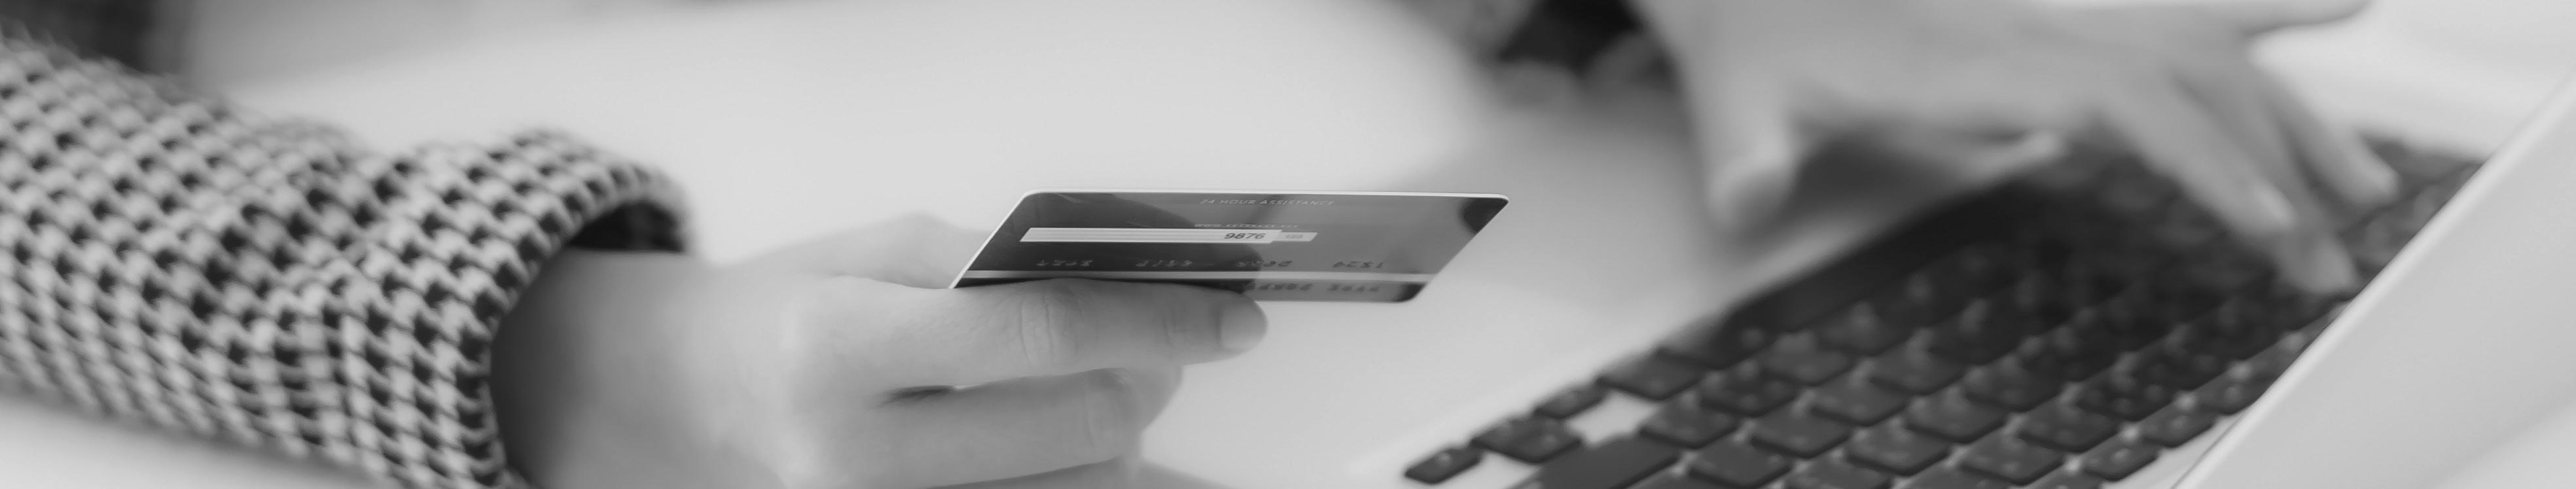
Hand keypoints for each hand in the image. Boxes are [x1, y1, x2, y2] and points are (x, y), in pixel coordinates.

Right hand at [491, 216, 1266, 488]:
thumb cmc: (789, 308)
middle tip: (1162, 345)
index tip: (1231, 316)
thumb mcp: (873, 251)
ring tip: (1106, 390)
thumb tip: (1128, 281)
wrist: (683, 397)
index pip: (1033, 334)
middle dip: (1148, 378)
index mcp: (837, 347)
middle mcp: (853, 453)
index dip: (1153, 320)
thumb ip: (992, 264)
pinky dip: (1091, 486)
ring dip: (1124, 439)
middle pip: (1074, 428)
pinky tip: (1113, 457)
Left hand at [1630, 0, 2393, 291]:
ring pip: (2203, 60)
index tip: (2265, 221)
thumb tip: (1743, 197)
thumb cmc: (1755, 48)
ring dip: (2290, 121)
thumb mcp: (1737, 106)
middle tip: (2332, 254)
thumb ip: (1747, 155)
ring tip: (2364, 191)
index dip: (2200, 159)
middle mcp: (2033, 35)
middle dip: (2277, 166)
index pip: (2119, 103)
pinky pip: (2178, 26)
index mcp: (1973, 62)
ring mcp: (2053, 28)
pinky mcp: (2056, 38)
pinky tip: (2341, 10)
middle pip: (2191, 85)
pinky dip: (2264, 20)